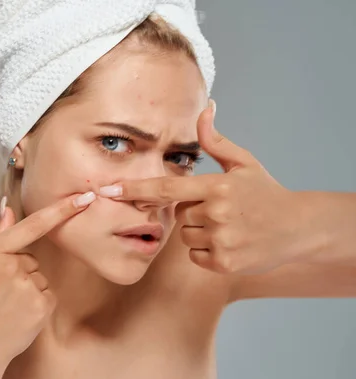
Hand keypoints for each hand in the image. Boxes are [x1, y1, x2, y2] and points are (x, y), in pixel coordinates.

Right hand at [0, 192, 95, 377]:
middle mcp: (11, 265)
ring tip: (5, 305)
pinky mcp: (41, 305)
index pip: (32, 224)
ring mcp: (28, 286)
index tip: (84, 198)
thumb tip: (7, 210)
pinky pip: (45, 294)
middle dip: (19, 270)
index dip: (61, 210)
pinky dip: (35, 303)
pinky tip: (17, 314)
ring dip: (27, 288)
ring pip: (38, 277)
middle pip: (31, 257)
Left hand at [99, 101, 304, 274]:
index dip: (136, 190)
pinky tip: (230, 242)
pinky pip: (196, 256)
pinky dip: (208, 251)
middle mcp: (216, 214)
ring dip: (200, 232)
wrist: (299, 228)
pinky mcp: (224, 263)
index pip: (166, 189)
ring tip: (229, 226)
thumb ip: (215, 140)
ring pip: (186, 237)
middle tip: (222, 210)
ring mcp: (221, 240)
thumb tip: (206, 108)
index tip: (111, 190)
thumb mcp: (243, 162)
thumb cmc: (266, 192)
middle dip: (193, 212)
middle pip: (178, 216)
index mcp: (216, 187)